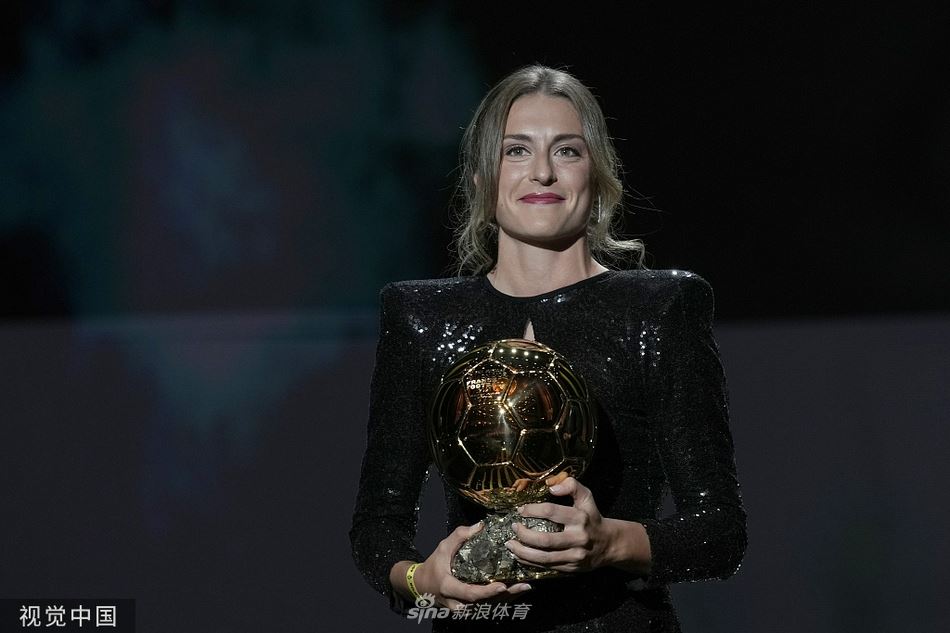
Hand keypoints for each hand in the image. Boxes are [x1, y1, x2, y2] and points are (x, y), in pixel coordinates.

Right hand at [409, 523, 531, 609]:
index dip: (487, 592)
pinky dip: (502, 600)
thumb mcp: (442, 547)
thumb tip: (480, 526)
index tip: (502, 585)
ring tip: (524, 587)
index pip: (470, 593)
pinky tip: (516, 592)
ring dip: (507, 598)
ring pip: (488, 607)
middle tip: (523, 585)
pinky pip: (487, 607)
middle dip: (505, 596)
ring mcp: (463, 609)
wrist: (422, 586)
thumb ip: (459, 536)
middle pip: (484, 603)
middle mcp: (457, 602)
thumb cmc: (434, 565)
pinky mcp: (468, 610)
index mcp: (449, 587)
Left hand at [505, 476, 629, 573]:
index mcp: (580, 518)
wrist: (608, 545)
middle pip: (545, 540)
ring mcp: (574, 556)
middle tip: (513, 528)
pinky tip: (520, 556)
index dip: (532, 510)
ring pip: (543, 557)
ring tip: (510, 545)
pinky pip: (547, 567)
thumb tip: (552, 488)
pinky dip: (530, 562)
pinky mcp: (571, 569)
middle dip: (524, 535)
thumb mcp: (586, 497)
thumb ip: (572, 485)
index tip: (520, 510)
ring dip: (523, 552)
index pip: (551, 512)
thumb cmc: (592, 517)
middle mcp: (578, 538)